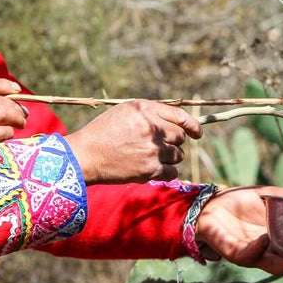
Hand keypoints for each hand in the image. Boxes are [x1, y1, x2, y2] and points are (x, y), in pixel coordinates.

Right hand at [64, 100, 201, 184]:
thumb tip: (179, 123)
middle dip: (172, 142)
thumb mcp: (125, 112)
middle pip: (180, 137)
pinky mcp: (150, 169)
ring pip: (178, 156)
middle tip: (156, 146)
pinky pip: (172, 172)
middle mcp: (152, 128)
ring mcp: (152, 150)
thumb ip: (151, 113)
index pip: (180, 116)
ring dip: (169, 157)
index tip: (197, 133)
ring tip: (148, 156)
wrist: (86, 155)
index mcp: (145, 110)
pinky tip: (151, 168)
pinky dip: (165, 172)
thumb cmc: (104, 131)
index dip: (193, 126)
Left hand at [194, 186, 282, 276]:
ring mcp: (251, 253)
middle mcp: (266, 251)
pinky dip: (259, 249)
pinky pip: (249, 255)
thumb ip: (282, 197)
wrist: (209, 204)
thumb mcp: (262, 196)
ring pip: (273, 267)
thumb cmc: (236, 202)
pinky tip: (267, 239)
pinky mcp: (235, 252)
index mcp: (276, 240)